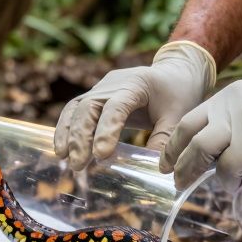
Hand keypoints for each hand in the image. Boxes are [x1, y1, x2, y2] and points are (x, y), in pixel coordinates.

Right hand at [53, 41, 215, 168]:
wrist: (173, 73)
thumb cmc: (177, 93)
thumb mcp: (178, 115)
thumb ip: (165, 139)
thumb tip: (155, 168)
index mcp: (136, 84)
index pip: (116, 107)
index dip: (106, 130)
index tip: (101, 154)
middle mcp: (113, 84)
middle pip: (89, 106)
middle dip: (80, 136)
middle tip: (78, 164)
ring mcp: (101, 89)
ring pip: (77, 108)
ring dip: (68, 133)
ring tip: (64, 158)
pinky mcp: (96, 97)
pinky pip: (76, 110)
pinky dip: (66, 128)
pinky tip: (62, 149)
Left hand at [162, 54, 241, 192]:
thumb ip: (226, 123)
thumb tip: (201, 160)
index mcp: (227, 98)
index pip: (186, 125)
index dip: (172, 150)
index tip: (165, 167)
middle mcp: (239, 112)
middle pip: (198, 148)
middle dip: (187, 171)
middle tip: (182, 185)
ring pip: (226, 170)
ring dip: (227, 183)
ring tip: (236, 183)